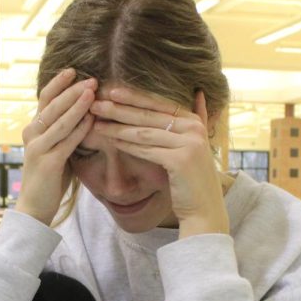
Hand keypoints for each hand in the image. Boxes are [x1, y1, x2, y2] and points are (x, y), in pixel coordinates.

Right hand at [14, 68, 96, 225]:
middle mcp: (32, 135)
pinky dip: (80, 129)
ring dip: (77, 105)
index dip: (58, 83)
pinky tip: (92, 120)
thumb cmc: (50, 178)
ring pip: (59, 120)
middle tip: (91, 78)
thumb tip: (86, 113)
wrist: (34, 208)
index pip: (45, 99)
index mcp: (33, 129)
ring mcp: (37, 148)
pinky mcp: (47, 163)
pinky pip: (66, 141)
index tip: (74, 70)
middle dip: (72, 90)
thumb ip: (66, 132)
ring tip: (92, 91)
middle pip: (52, 105)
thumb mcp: (57, 149)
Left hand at [90, 88, 228, 237]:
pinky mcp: (180, 159)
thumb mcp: (198, 144)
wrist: (204, 209)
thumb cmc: (193, 179)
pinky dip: (127, 144)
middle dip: (120, 109)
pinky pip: (146, 149)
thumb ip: (199, 117)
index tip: (111, 91)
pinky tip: (110, 140)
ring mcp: (189, 143)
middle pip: (149, 115)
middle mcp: (194, 128)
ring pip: (144, 132)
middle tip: (96, 103)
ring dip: (117, 126)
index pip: (158, 103)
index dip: (134, 97)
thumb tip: (199, 92)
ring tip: (96, 122)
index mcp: (195, 121)